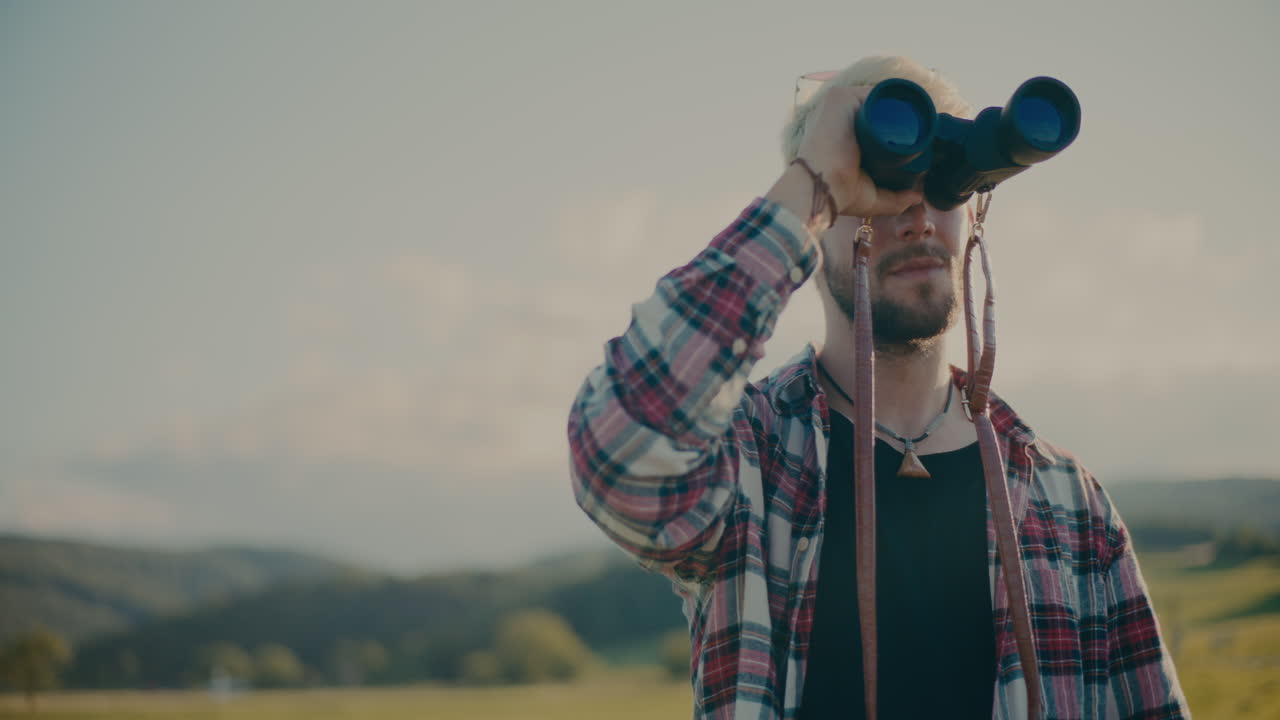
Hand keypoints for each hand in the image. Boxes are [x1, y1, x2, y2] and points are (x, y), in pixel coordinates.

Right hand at [794, 85, 923, 217]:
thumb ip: (894, 198)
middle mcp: (838, 115)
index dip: (897, 126)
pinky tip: (913, 102)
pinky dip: (894, 94)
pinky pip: (873, 90)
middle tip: (927, 129)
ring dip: (902, 103)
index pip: (875, 121)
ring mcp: (838, 104)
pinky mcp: (839, 98)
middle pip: (880, 108)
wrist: (822, 188)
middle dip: (903, 113)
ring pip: (879, 99)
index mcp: (842, 133)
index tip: (920, 135)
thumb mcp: (871, 197)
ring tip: (925, 117)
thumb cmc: (839, 195)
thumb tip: (918, 197)